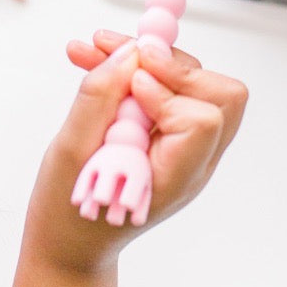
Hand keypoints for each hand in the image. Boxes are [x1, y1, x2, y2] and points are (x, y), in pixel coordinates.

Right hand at [23, 32, 246, 273]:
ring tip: (94, 49)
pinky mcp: (170, 128)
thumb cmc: (69, 212)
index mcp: (176, 177)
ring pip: (193, 80)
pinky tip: (94, 57)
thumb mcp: (71, 153)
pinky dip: (136, 68)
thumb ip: (101, 99)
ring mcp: (186, 144)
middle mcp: (193, 159)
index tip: (130, 85)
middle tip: (117, 51)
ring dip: (145, 59)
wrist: (71, 237)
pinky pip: (169, 85)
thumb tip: (131, 52)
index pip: (204, 120)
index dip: (170, 92)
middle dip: (167, 62)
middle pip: (217, 93)